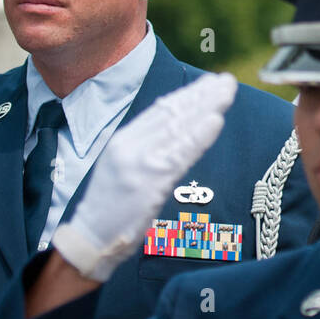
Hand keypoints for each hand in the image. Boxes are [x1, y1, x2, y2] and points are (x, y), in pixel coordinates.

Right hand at [50, 73, 236, 282]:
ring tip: (227, 92)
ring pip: (180, 128)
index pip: (161, 110)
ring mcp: (140, 163)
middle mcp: (131, 145)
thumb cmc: (113, 205)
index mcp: (124, 139)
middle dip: (202, 95)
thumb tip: (178, 125)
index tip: (210, 82)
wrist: (92, 237)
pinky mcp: (151, 183)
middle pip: (173, 114)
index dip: (188, 94)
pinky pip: (180, 155)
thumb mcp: (124, 165)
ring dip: (207, 108)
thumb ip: (147, 144)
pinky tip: (216, 122)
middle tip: (227, 81)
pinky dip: (200, 137)